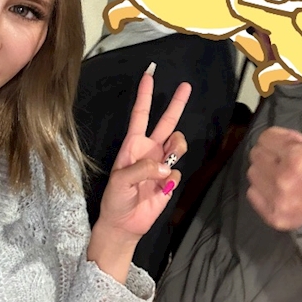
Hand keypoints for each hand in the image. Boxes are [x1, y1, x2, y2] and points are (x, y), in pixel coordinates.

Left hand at [97, 68, 191, 241]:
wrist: (124, 225)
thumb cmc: (115, 200)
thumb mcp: (120, 182)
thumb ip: (142, 170)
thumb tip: (165, 167)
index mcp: (133, 146)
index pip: (140, 115)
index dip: (145, 96)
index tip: (149, 76)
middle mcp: (149, 150)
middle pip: (166, 122)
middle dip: (176, 104)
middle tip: (186, 86)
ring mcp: (161, 164)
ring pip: (178, 144)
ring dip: (178, 145)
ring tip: (170, 156)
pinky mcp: (170, 179)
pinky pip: (178, 170)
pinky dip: (172, 177)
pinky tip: (161, 187)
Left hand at [246, 90, 301, 230]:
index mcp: (296, 157)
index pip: (266, 136)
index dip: (282, 140)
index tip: (297, 148)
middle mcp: (282, 178)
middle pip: (256, 153)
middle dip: (272, 153)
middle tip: (292, 162)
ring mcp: (276, 199)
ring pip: (252, 173)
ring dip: (266, 171)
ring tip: (287, 176)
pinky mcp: (272, 215)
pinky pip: (252, 193)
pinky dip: (263, 191)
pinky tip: (281, 191)